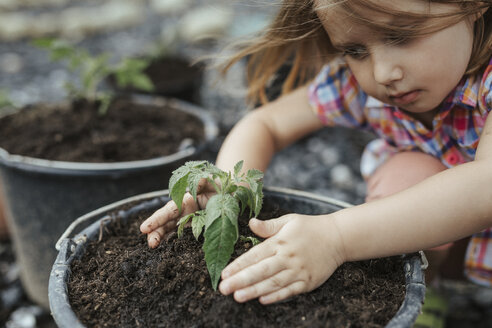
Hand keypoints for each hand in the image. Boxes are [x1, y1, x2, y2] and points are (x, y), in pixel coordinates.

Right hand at [140, 179, 215, 247]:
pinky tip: (170, 253)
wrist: (233, 195)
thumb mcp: (213, 182)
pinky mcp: (198, 231)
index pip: (169, 211)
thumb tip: (197, 183)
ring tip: (154, 247)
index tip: (144, 228)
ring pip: (172, 232)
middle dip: (156, 232)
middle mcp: (185, 213)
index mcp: (186, 200)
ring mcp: (190, 223)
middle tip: (150, 243)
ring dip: (162, 239)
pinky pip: (185, 239)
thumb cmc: (221, 186)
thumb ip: (203, 181)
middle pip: (167, 223)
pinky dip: (176, 245)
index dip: (156, 219)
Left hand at [218, 214, 345, 303]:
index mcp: (280, 241)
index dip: (238, 265)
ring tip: (238, 296)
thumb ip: (269, 226)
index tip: (224, 273)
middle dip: (241, 280)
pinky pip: (289, 291)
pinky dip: (276, 296)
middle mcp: (288, 257)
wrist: (338, 237)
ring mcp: (299, 271)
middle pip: (261, 271)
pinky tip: (262, 299)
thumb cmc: (310, 227)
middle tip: (224, 289)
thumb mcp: (289, 220)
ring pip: (273, 283)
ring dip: (254, 291)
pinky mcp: (308, 282)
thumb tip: (251, 222)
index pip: (255, 255)